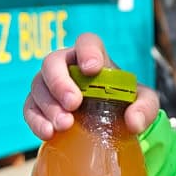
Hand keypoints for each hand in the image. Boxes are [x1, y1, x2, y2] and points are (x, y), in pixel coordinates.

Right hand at [23, 32, 159, 141]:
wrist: (110, 122)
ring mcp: (50, 86)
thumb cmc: (126, 103)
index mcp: (93, 58)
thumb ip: (145, 108)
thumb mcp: (144, 103)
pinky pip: (29, 108)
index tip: (92, 68)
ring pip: (38, 85)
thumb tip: (133, 122)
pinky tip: (48, 133)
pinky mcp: (39, 107)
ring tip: (65, 125)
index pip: (86, 42)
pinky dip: (36, 121)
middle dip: (60, 82)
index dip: (86, 51)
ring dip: (49, 105)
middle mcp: (67, 67)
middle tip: (74, 103)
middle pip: (53, 62)